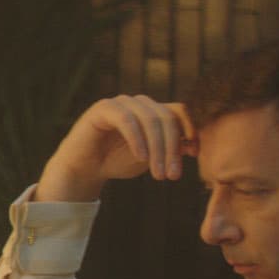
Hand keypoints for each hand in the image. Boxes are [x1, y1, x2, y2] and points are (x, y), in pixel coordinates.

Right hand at [37, 95, 195, 201]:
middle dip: (172, 148)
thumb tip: (193, 145)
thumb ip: (169, 149)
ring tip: (158, 175)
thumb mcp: (150, 158)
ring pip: (150, 119)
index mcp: (152, 111)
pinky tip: (141, 158)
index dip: (191, 129)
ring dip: (158, 148)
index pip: (179, 112)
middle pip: (167, 117)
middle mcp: (139, 103)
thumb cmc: (116, 162)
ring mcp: (122, 103)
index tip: (195, 155)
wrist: (83, 169)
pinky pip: (127, 120)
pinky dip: (137, 139)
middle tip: (173, 176)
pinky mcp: (104, 108)